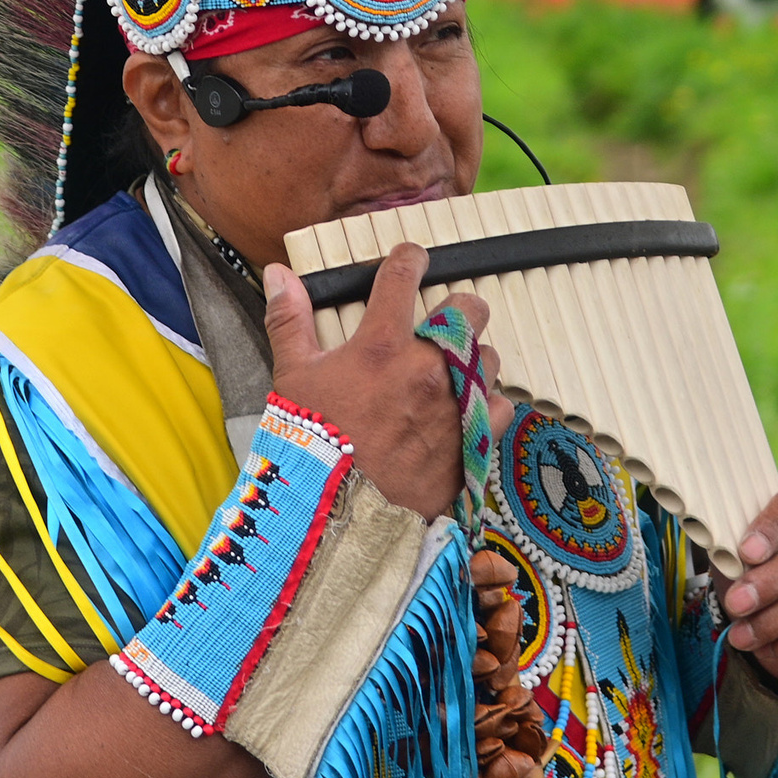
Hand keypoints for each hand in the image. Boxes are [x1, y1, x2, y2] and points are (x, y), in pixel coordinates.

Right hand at [262, 244, 509, 520]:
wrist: (341, 518)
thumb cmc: (312, 446)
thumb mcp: (292, 378)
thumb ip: (289, 320)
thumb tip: (278, 272)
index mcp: (381, 346)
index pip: (403, 277)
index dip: (410, 259)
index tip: (412, 258)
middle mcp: (427, 368)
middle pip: (471, 310)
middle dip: (461, 310)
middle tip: (444, 324)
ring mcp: (456, 404)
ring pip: (488, 360)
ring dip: (473, 362)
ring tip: (450, 377)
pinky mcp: (474, 440)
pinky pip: (499, 406)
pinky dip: (486, 405)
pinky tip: (466, 413)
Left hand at [721, 483, 777, 678]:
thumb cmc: (762, 572)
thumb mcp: (745, 556)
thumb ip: (740, 551)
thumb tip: (730, 561)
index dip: (772, 527)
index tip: (745, 553)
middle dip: (767, 583)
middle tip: (736, 604)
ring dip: (775, 620)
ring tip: (742, 636)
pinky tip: (770, 649)